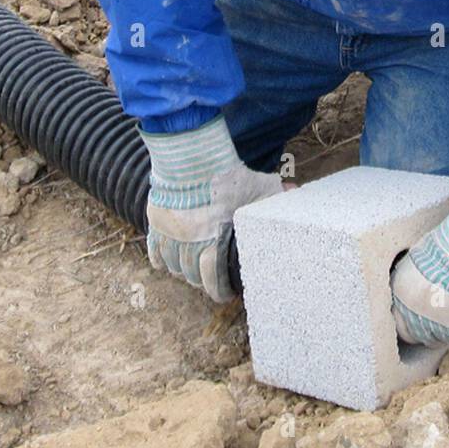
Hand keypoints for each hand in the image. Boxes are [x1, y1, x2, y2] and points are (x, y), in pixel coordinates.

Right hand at [141, 116, 282, 302]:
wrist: (192, 154)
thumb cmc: (229, 172)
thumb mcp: (258, 185)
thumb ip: (275, 194)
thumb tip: (294, 192)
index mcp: (216, 241)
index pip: (213, 281)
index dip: (220, 292)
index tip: (227, 293)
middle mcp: (190, 243)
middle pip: (192, 276)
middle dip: (203, 281)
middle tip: (211, 279)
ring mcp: (171, 233)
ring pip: (174, 266)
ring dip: (183, 270)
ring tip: (192, 269)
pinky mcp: (156, 220)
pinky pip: (155, 251)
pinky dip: (161, 259)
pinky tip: (168, 262)